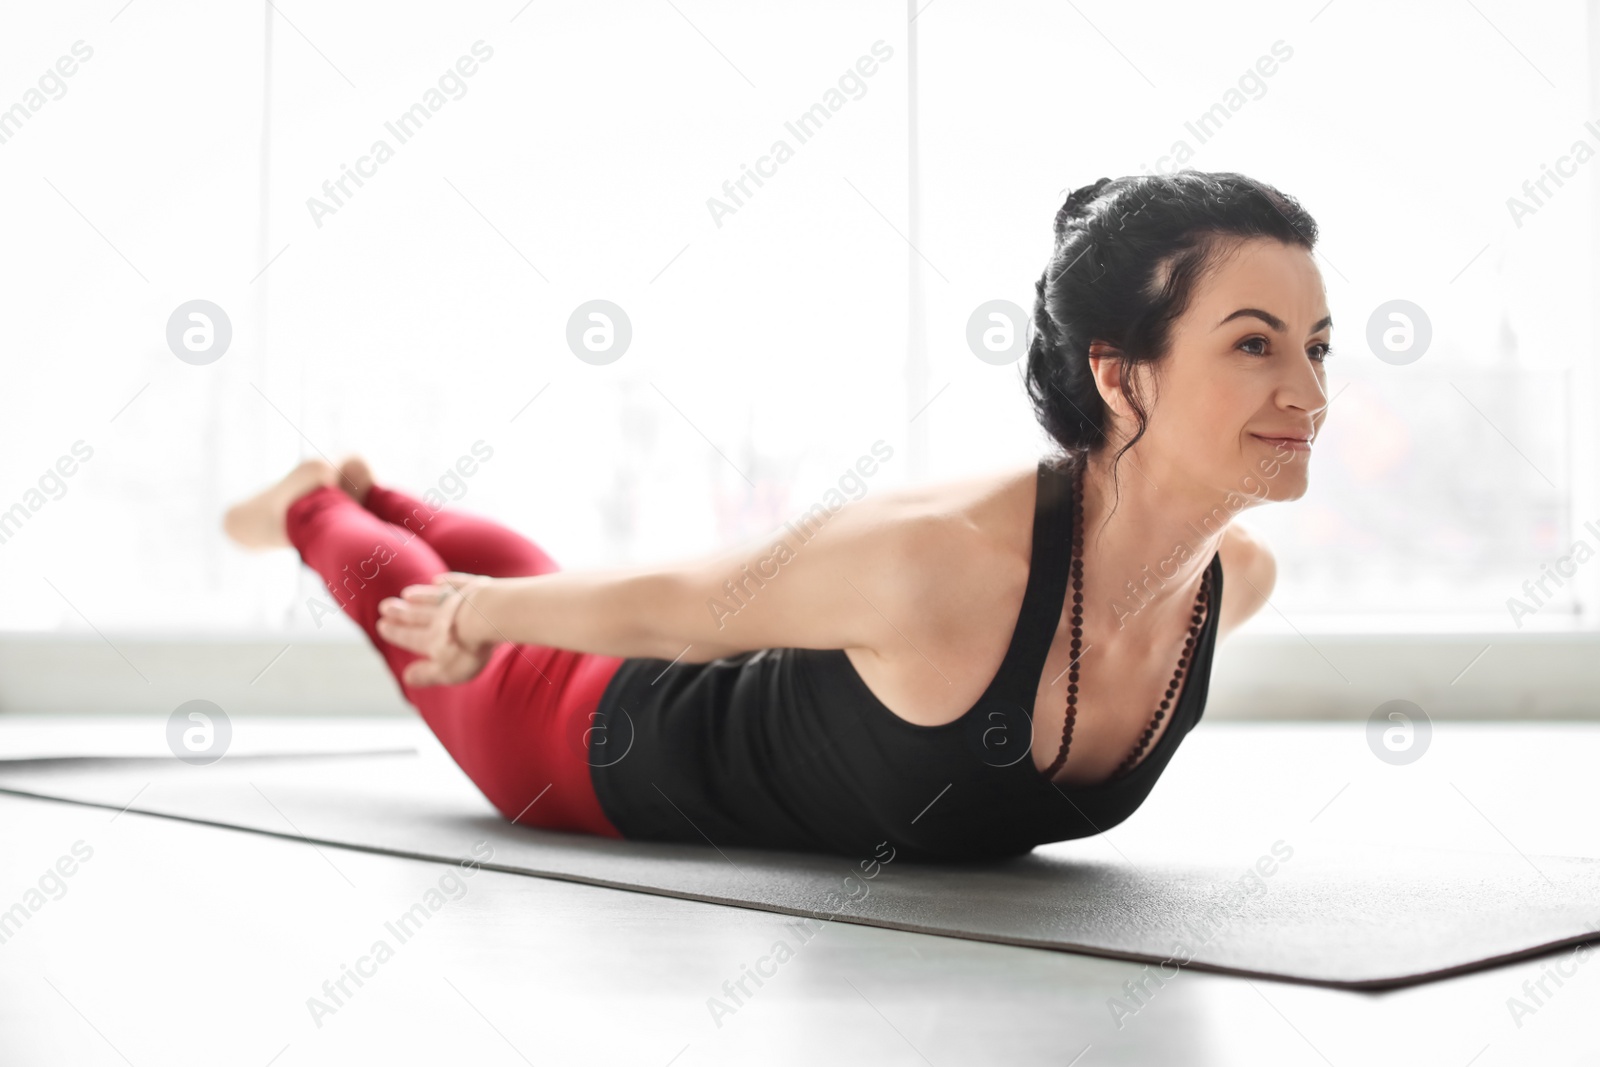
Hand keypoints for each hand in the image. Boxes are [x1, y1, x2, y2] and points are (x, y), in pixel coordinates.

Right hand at [376, 571, 497, 686]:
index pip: (410, 636)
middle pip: (417, 614)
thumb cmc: (469, 648)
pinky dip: (446, 582)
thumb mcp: (447, 671)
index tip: (382, 625)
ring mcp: (457, 600)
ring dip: (419, 596)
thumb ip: (426, 674)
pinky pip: (456, 584)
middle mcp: (440, 617)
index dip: (396, 632)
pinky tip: (439, 580)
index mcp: (432, 639)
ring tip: (406, 594)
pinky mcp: (475, 588)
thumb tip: (407, 678)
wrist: (491, 615)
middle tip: (384, 606)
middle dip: (400, 612)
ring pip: (434, 598)